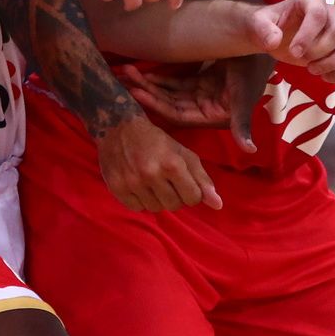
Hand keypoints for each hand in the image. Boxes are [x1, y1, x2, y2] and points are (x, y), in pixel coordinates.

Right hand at [95, 116, 221, 211]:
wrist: (119, 127)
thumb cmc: (156, 141)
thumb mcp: (183, 154)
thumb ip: (202, 179)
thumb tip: (218, 205)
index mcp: (172, 164)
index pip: (193, 198)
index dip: (191, 192)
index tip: (183, 182)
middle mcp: (152, 174)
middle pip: (174, 206)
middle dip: (174, 196)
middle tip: (166, 181)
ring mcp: (132, 182)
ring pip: (155, 208)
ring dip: (157, 199)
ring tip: (152, 182)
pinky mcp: (117, 187)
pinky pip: (137, 208)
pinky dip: (140, 200)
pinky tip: (138, 186)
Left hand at [119, 57, 266, 152]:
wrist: (263, 47)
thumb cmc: (254, 71)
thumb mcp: (245, 96)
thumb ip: (242, 123)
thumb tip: (250, 150)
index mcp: (214, 116)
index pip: (177, 114)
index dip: (157, 105)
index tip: (136, 92)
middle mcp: (205, 109)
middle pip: (169, 103)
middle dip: (147, 92)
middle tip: (125, 77)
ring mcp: (202, 95)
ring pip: (170, 93)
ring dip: (150, 84)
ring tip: (128, 71)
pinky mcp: (202, 82)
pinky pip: (176, 83)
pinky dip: (161, 78)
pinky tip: (144, 72)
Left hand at [245, 0, 334, 82]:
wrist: (276, 34)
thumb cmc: (268, 25)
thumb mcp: (257, 24)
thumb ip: (263, 29)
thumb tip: (274, 41)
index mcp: (311, 1)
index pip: (318, 14)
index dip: (308, 36)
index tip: (294, 53)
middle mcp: (331, 12)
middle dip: (320, 53)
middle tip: (301, 61)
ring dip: (334, 63)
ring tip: (313, 70)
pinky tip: (326, 78)